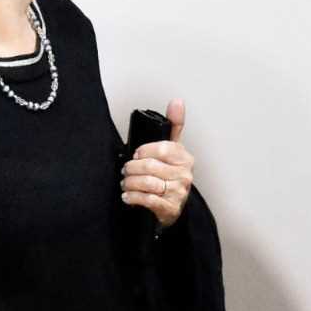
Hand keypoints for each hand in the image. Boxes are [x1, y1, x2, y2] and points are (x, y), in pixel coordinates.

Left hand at [121, 99, 192, 227]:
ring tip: (125, 182)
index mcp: (185, 158)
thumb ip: (174, 125)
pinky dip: (134, 197)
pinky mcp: (170, 208)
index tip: (135, 154)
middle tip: (125, 170)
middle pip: (152, 166)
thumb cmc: (170, 175)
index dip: (144, 151)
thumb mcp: (173, 150)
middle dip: (132, 168)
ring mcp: (179, 193)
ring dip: (130, 183)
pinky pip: (148, 200)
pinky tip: (128, 196)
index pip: (163, 149)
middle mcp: (185, 175)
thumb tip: (177, 101)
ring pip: (149, 183)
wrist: (173, 206)